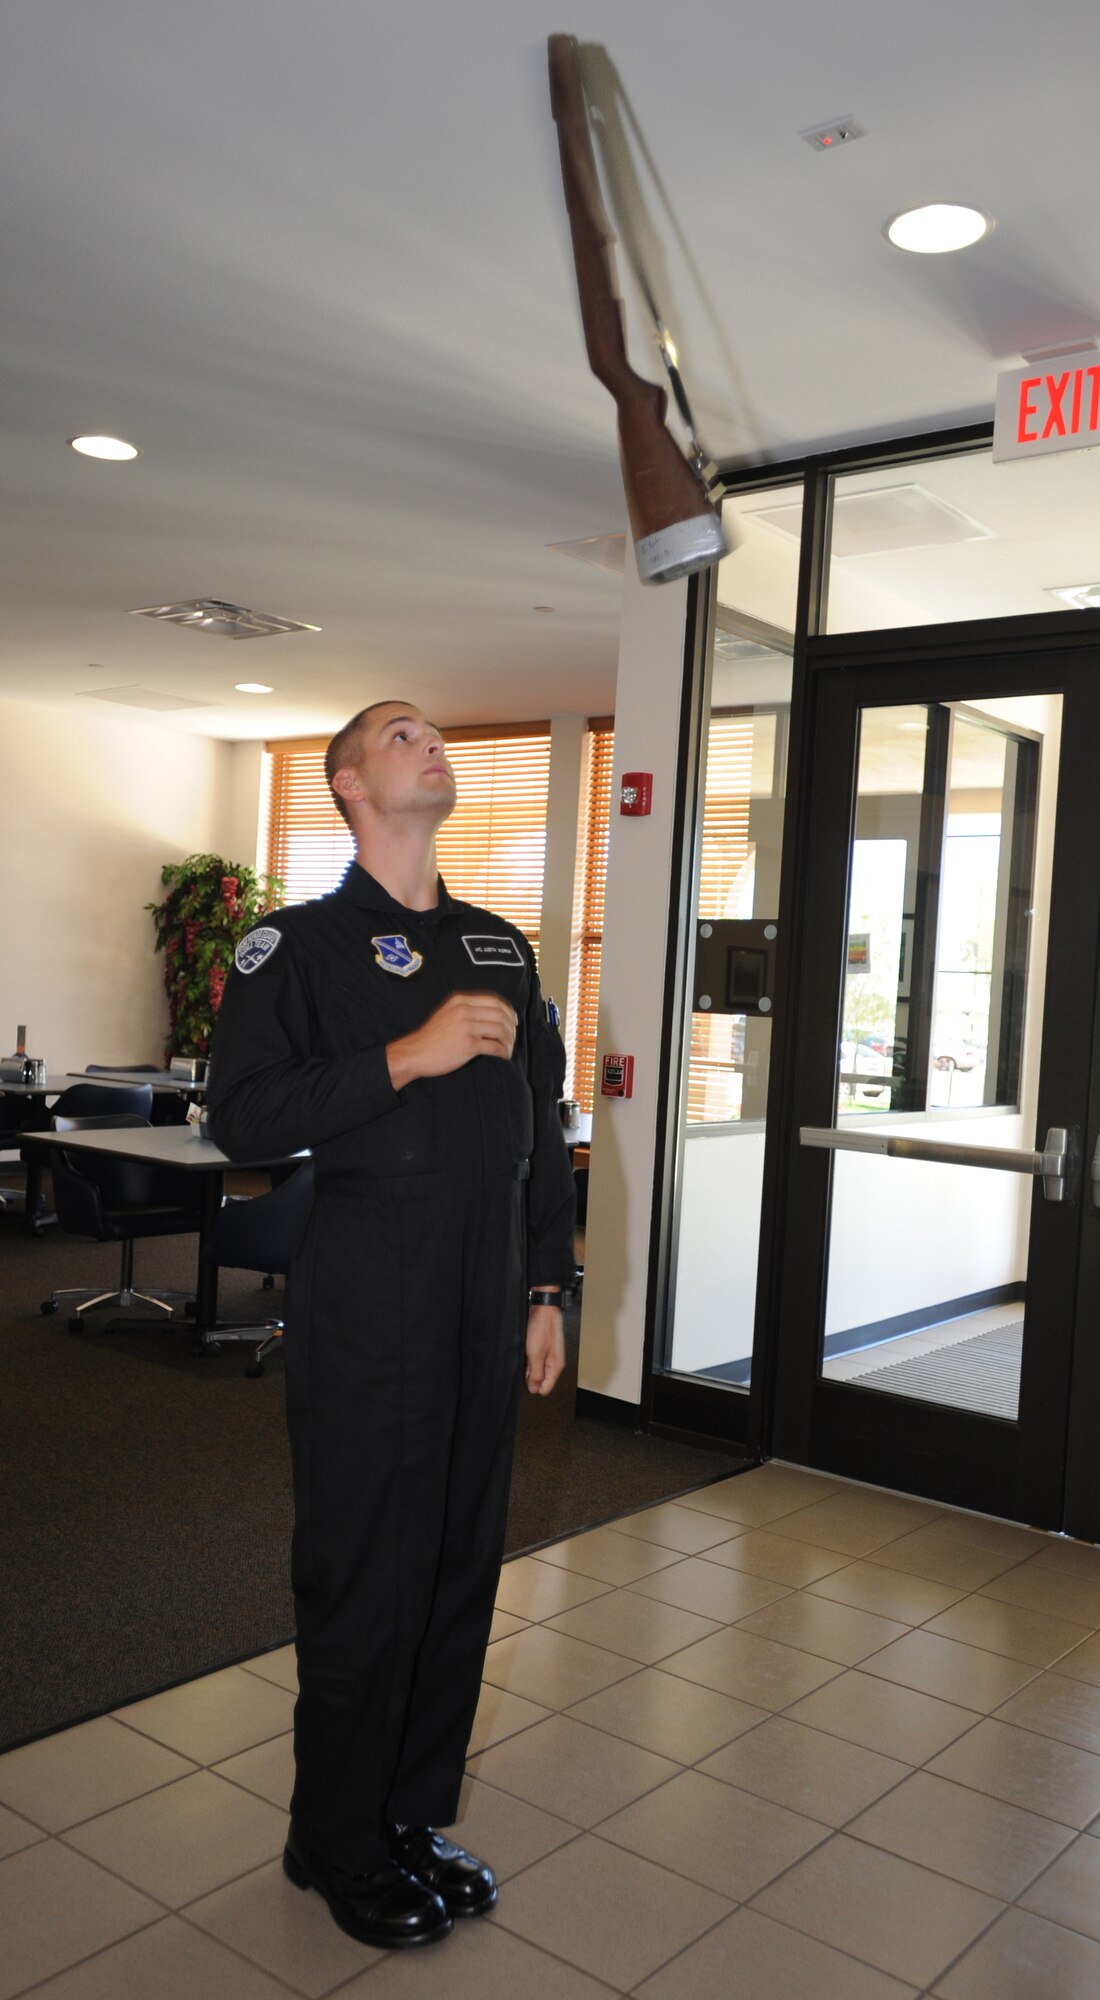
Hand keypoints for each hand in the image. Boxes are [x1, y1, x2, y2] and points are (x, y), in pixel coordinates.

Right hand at [386, 992, 516, 1087]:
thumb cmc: (432, 1037)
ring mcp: (466, 1027)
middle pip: (500, 1014)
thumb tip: (493, 1015)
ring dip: (509, 1040)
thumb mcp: (447, 1013)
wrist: (415, 1053)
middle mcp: (464, 1010)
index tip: (513, 1020)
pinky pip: (494, 1046)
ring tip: (508, 1048)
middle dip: (511, 1027)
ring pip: (500, 1030)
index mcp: (460, 1000)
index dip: (508, 1010)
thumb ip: (466, 1010)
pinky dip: (503, 1051)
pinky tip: (503, 1055)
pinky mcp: (468, 1044)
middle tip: (513, 1037)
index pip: (494, 1000)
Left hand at [525, 1304, 564, 1395]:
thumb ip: (536, 1374)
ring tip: (525, 1354)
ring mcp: (548, 1355)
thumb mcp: (536, 1355)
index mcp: (556, 1366)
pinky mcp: (543, 1348)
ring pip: (536, 1369)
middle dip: (530, 1375)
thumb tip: (534, 1390)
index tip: (526, 1377)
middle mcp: (554, 1362)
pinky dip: (528, 1358)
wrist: (543, 1309)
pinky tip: (525, 1351)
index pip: (545, 1388)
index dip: (534, 1386)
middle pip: (541, 1379)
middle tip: (525, 1362)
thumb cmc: (542, 1329)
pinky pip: (534, 1360)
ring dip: (528, 1366)